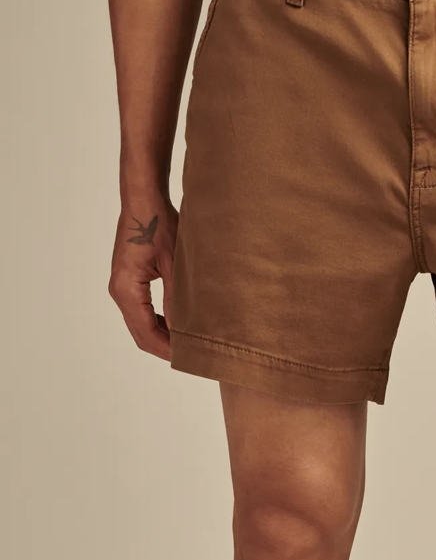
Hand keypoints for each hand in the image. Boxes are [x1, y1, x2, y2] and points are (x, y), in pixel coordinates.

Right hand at [108, 198, 178, 358]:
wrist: (143, 201)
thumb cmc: (158, 225)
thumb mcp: (174, 265)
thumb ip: (178, 299)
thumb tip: (185, 331)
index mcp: (127, 289)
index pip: (146, 333)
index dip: (167, 350)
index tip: (189, 358)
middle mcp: (119, 292)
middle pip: (140, 334)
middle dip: (164, 347)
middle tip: (192, 355)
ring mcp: (121, 287)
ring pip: (140, 325)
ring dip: (161, 336)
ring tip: (186, 344)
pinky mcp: (128, 281)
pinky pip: (140, 312)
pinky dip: (157, 323)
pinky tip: (177, 325)